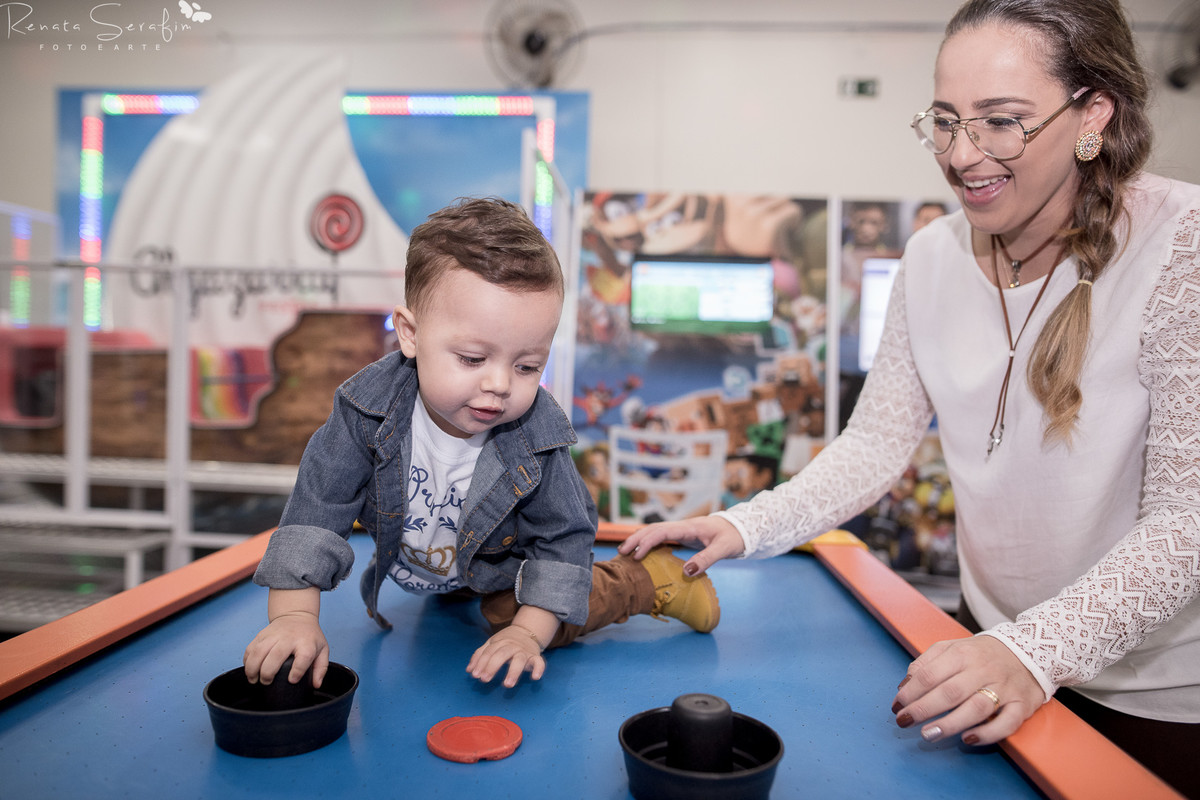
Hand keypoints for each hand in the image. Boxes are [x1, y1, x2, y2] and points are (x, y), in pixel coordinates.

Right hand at [243, 610, 329, 688]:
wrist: (297, 615)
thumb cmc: (309, 636)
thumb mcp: (322, 650)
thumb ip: (321, 668)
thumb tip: (316, 684)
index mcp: (307, 643)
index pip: (303, 657)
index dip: (297, 671)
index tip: (292, 680)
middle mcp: (289, 638)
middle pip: (276, 655)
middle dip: (267, 672)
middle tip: (266, 682)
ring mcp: (274, 635)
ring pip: (259, 651)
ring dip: (253, 668)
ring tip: (254, 679)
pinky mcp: (261, 634)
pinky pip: (250, 648)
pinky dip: (247, 661)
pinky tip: (249, 670)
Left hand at [467, 626, 545, 687]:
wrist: (527, 631)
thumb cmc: (505, 641)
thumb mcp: (491, 644)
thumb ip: (480, 655)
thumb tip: (469, 670)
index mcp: (500, 642)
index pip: (489, 652)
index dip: (481, 663)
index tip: (475, 675)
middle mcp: (512, 646)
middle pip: (502, 654)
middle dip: (492, 667)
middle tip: (485, 680)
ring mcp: (524, 651)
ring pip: (520, 659)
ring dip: (513, 671)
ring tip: (507, 684)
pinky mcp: (535, 656)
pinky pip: (539, 662)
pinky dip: (539, 668)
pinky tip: (535, 677)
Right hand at [617, 516, 745, 575]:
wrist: (742, 528)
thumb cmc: (734, 537)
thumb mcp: (723, 549)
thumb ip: (706, 559)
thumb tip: (686, 571)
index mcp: (689, 527)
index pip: (662, 531)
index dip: (647, 542)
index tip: (637, 556)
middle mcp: (682, 526)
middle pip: (653, 529)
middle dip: (636, 539)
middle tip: (621, 553)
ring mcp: (682, 530)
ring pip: (655, 531)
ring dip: (640, 539)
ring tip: (625, 552)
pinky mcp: (684, 536)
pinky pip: (662, 537)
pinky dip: (649, 542)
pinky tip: (642, 551)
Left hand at [891, 635, 1044, 745]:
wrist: (1030, 650)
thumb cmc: (981, 654)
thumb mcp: (951, 648)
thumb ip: (925, 663)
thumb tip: (904, 686)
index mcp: (962, 654)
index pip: (931, 673)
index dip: (911, 692)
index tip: (896, 706)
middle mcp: (983, 670)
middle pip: (950, 692)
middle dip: (923, 709)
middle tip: (904, 722)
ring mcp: (1004, 688)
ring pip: (976, 708)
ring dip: (950, 723)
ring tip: (929, 734)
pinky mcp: (1022, 705)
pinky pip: (1007, 722)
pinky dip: (988, 733)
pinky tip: (968, 739)